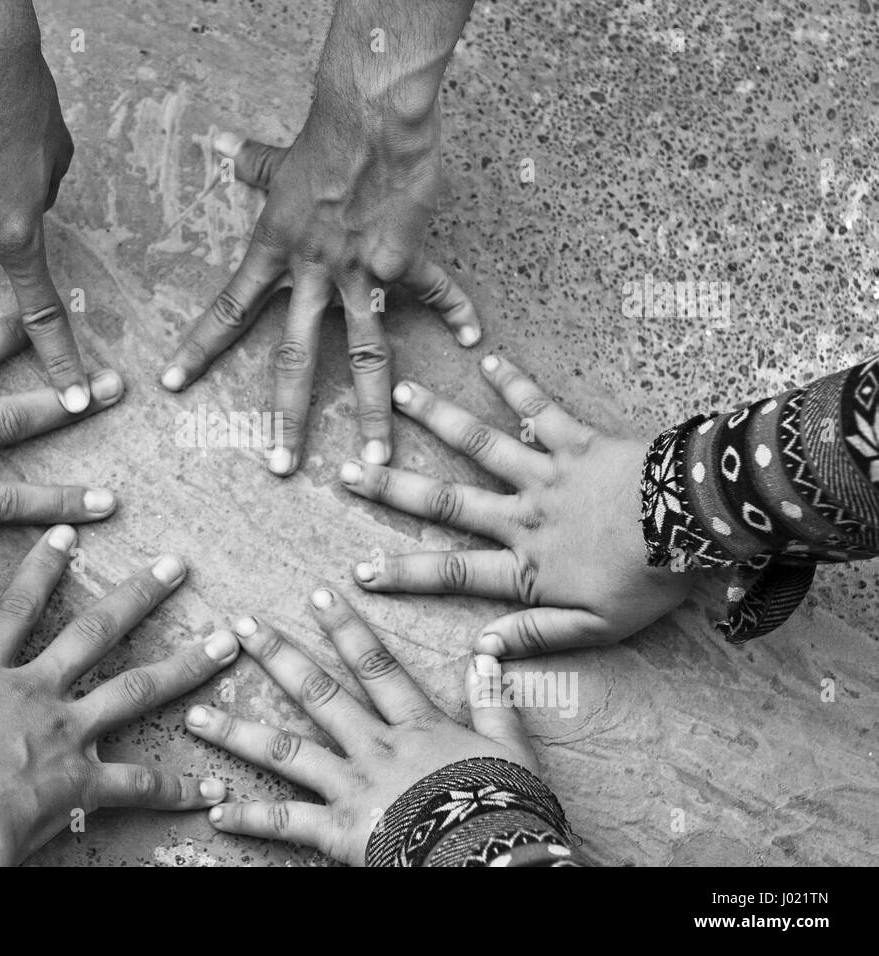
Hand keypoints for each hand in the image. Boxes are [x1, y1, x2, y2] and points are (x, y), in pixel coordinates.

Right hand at [0, 532, 239, 865]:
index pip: (16, 608)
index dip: (43, 568)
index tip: (69, 534)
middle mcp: (36, 691)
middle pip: (96, 631)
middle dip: (139, 594)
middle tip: (179, 565)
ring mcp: (69, 730)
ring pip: (139, 688)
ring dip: (187, 664)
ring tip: (229, 641)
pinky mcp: (88, 778)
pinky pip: (140, 784)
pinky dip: (175, 788)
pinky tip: (211, 786)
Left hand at [160, 106, 478, 476]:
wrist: (372, 117)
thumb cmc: (324, 134)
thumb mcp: (278, 157)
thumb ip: (253, 163)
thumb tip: (225, 146)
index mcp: (275, 252)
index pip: (227, 309)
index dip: (197, 349)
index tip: (171, 385)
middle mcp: (313, 274)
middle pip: (294, 358)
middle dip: (287, 417)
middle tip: (281, 467)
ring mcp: (360, 274)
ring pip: (367, 353)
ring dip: (373, 409)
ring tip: (378, 456)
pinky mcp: (403, 260)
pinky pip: (434, 291)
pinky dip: (456, 310)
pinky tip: (473, 337)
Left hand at [184, 588, 532, 865]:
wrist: (494, 857)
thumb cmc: (506, 805)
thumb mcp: (510, 747)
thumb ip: (494, 700)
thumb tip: (487, 654)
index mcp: (416, 725)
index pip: (375, 664)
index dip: (345, 627)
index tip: (317, 592)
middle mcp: (374, 747)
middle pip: (319, 694)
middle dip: (277, 656)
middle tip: (238, 625)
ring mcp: (352, 787)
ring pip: (285, 753)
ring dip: (236, 733)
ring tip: (194, 717)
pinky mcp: (340, 832)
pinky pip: (286, 824)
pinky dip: (249, 819)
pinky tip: (214, 812)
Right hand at [341, 355, 697, 657]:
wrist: (697, 523)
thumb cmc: (651, 580)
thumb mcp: (598, 628)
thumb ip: (537, 634)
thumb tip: (480, 647)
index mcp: (529, 567)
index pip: (454, 573)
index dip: (403, 574)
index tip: (359, 572)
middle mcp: (524, 516)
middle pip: (446, 502)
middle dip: (392, 489)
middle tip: (348, 471)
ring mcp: (547, 474)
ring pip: (480, 445)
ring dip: (436, 420)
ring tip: (397, 396)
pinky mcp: (576, 441)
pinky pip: (540, 409)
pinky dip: (515, 384)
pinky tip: (488, 360)